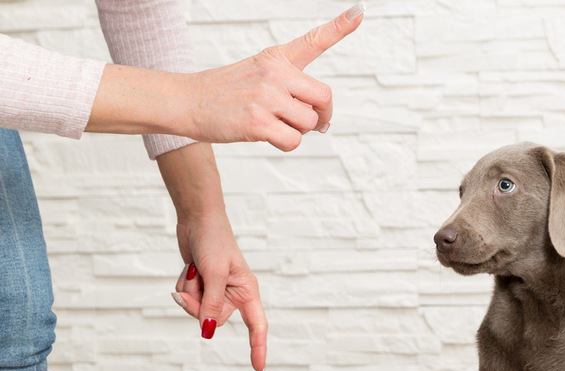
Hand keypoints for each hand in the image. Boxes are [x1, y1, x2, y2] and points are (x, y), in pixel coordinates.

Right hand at [86, 4, 364, 152]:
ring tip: (273, 124)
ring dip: (297, 130)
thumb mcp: (256, 73)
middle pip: (323, 97)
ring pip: (308, 122)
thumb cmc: (225, 92)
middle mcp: (275, 73)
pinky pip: (293, 141)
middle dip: (321, 115)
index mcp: (276, 57)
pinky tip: (266, 135)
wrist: (186, 101)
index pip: (314, 41)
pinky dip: (285, 144)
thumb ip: (289, 87)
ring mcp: (266, 97)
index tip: (359, 12)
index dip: (340, 27)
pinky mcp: (258, 122)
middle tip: (312, 122)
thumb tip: (319, 120)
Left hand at [173, 214, 266, 370]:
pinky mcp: (201, 287)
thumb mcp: (214, 274)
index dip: (258, 348)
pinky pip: (188, 300)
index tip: (258, 370)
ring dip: (189, 293)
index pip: (257, 326)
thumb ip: (212, 305)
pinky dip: (184, 286)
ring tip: (194, 270)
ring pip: (197, 311)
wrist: (197, 220)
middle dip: (198, 304)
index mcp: (247, 290)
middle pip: (214, 319)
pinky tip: (190, 269)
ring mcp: (216, 291)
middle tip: (197, 280)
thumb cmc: (214, 240)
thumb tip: (208, 332)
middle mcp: (233, 294)